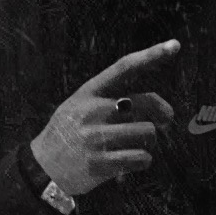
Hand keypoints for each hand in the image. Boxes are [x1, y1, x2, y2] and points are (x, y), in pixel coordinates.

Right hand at [31, 40, 179, 195]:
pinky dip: (143, 161)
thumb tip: (159, 108)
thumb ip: (113, 100)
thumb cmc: (70, 134)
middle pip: (146, 102)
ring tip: (136, 146)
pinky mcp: (100, 163)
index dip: (151, 55)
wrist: (42, 169)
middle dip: (162, 113)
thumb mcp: (80, 106)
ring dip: (149, 142)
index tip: (174, 45)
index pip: (124, 67)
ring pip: (148, 132)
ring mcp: (95, 137)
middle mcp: (92, 111)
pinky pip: (142, 158)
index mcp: (89, 92)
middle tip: (165, 121)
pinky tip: (131, 163)